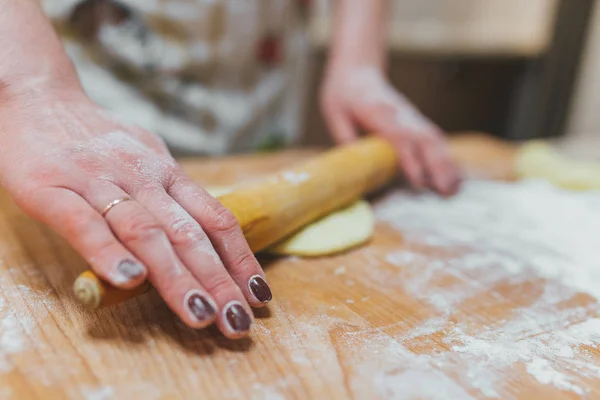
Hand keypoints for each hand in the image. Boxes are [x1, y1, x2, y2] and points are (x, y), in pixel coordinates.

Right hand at [0, 87, 271, 338]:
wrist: (39, 98)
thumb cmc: (98, 140)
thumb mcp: (148, 159)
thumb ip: (174, 196)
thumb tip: (211, 235)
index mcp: (168, 173)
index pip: (215, 219)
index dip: (240, 258)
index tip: (259, 295)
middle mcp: (142, 177)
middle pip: (188, 234)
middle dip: (218, 281)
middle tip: (238, 322)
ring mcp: (99, 181)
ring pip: (145, 232)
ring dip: (176, 276)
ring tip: (200, 313)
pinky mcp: (53, 188)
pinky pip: (84, 223)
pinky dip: (108, 253)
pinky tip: (130, 281)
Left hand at [320, 66, 461, 195]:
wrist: (358, 71)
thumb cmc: (344, 94)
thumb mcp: (334, 113)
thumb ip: (346, 138)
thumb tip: (355, 166)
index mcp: (379, 111)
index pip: (399, 136)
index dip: (410, 159)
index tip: (418, 181)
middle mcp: (401, 114)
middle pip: (426, 138)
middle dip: (439, 165)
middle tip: (447, 191)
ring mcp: (412, 117)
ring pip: (435, 139)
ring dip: (447, 164)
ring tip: (455, 189)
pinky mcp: (416, 122)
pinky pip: (435, 139)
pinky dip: (446, 158)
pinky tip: (454, 178)